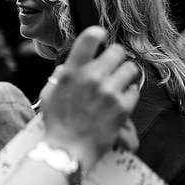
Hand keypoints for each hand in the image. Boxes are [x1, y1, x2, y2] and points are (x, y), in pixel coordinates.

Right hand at [40, 27, 140, 169]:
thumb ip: (60, 76)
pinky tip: (119, 102)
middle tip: (112, 68)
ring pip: (130, 69)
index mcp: (71, 72)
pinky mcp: (123, 107)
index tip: (101, 38)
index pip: (89, 38)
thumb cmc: (56, 124)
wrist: (68, 151)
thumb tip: (69, 65)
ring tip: (117, 86)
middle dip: (116, 59)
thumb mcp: (49, 95)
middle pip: (117, 51)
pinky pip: (135, 90)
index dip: (98, 34)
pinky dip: (129, 95)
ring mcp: (108, 92)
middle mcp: (91, 78)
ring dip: (125, 76)